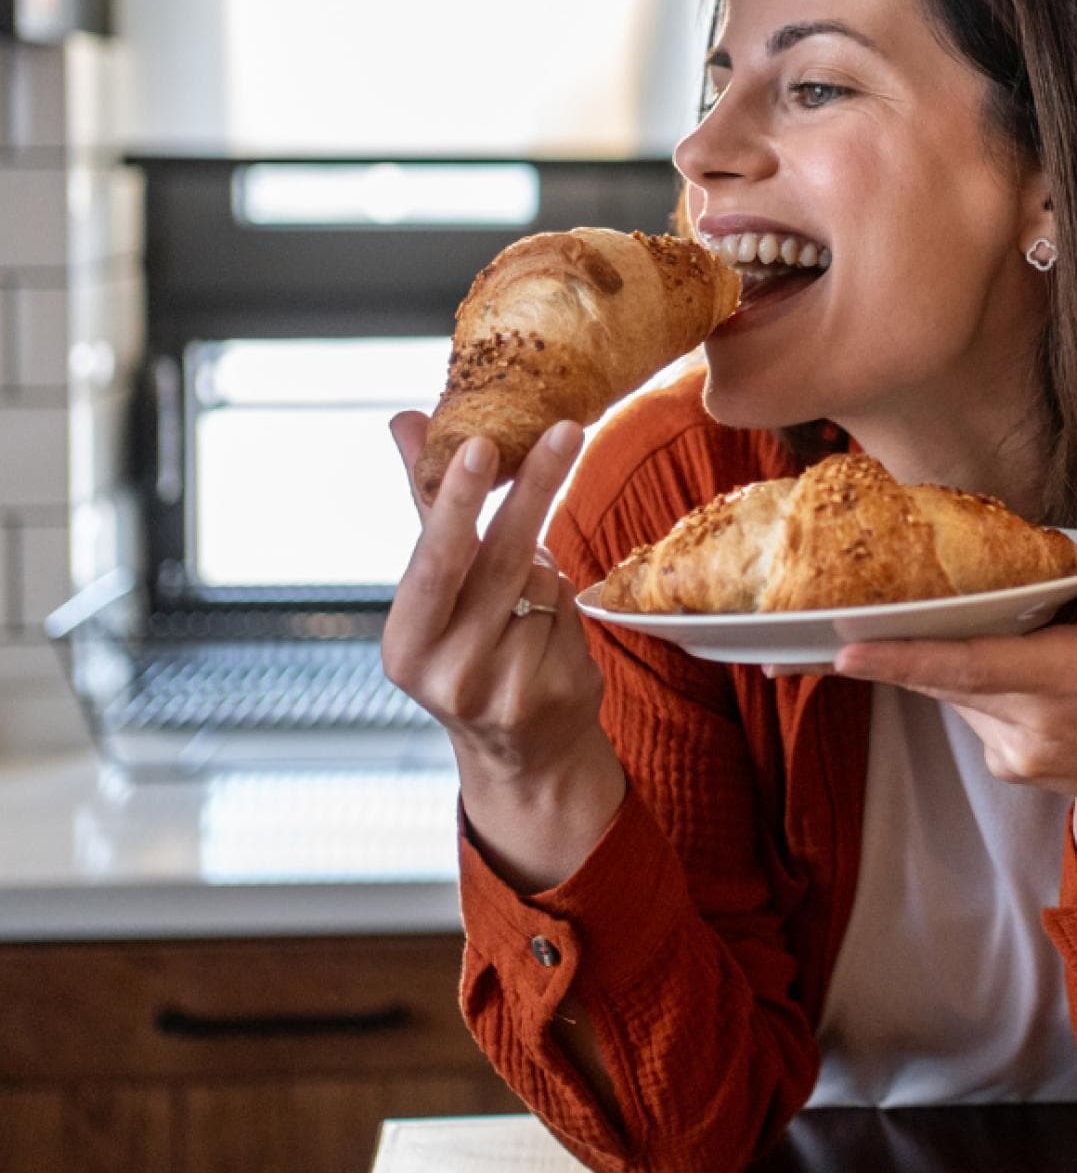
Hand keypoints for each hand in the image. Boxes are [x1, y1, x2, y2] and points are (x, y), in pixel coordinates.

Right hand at [382, 412, 623, 890]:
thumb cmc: (470, 648)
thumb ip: (426, 504)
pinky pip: (575, 611)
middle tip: (567, 429)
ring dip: (545, 569)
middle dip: (536, 489)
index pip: (434, 559)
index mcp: (405, 643)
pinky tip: (548, 635)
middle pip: (502, 559)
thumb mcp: (437, 591)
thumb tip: (405, 419)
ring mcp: (507, 686)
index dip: (457, 501)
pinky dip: (567, 604)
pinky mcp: (558, 691)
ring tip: (523, 598)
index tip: (483, 444)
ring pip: (546, 581)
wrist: (522, 753)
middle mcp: (449, 671)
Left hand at [832, 536, 1076, 898]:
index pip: (970, 667)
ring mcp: (1017, 753)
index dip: (905, 658)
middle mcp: (1034, 724)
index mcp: (1067, 681)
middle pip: (943, 679)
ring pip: (953, 693)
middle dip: (894, 648)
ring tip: (967, 626)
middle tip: (846, 613)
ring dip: (944, 659)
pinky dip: (969, 685)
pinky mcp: (1006, 767)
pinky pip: (969, 711)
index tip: (846, 651)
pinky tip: (1005, 672)